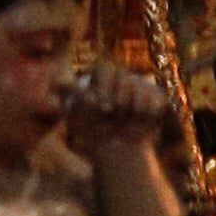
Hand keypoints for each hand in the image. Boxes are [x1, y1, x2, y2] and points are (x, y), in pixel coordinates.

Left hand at [58, 54, 178, 143]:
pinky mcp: (156, 98)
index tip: (102, 107)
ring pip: (141, 91)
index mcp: (99, 75)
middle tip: (112, 116)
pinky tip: (138, 125)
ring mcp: (140, 85)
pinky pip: (156, 104)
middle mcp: (121, 76)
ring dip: (131, 112)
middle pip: (124, 77)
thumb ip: (68, 97)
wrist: (115, 146)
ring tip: (122, 122)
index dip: (104, 87)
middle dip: (118, 100)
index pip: (104, 69)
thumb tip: (59, 81)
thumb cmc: (91, 127)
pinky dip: (146, 118)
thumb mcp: (75, 114)